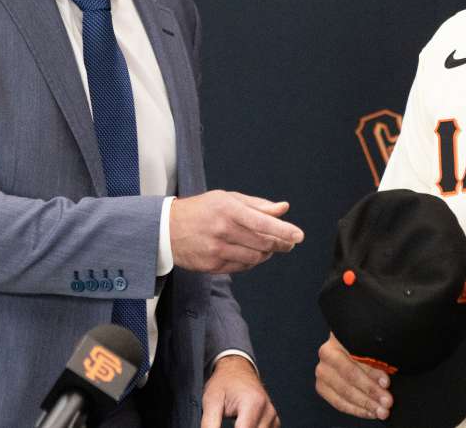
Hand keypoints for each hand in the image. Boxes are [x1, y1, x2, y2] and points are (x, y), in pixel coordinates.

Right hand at [170, 191, 303, 272]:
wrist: (167, 229)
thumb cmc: (202, 209)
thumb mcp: (227, 199)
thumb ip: (257, 205)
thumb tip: (283, 208)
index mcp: (228, 209)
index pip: (263, 223)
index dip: (284, 231)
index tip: (299, 236)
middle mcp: (223, 230)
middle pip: (263, 242)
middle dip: (281, 244)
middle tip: (289, 243)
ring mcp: (217, 250)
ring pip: (255, 257)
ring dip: (267, 253)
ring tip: (269, 246)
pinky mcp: (212, 265)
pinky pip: (242, 266)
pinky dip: (253, 260)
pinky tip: (253, 253)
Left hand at [201, 355, 278, 427]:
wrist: (236, 369)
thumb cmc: (224, 382)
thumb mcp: (210, 402)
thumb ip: (210, 425)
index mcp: (253, 403)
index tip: (220, 426)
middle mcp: (267, 410)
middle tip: (229, 422)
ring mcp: (272, 416)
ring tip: (234, 423)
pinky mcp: (273, 420)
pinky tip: (242, 425)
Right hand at [315, 333, 392, 419]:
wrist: (351, 351)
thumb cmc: (367, 348)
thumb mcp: (374, 346)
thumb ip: (379, 356)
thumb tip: (388, 374)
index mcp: (340, 335)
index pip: (357, 355)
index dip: (372, 370)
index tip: (387, 382)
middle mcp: (327, 352)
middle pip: (349, 374)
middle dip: (371, 390)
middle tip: (387, 401)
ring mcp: (323, 370)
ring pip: (344, 391)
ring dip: (365, 403)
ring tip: (381, 410)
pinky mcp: (322, 386)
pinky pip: (338, 402)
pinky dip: (356, 409)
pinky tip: (370, 412)